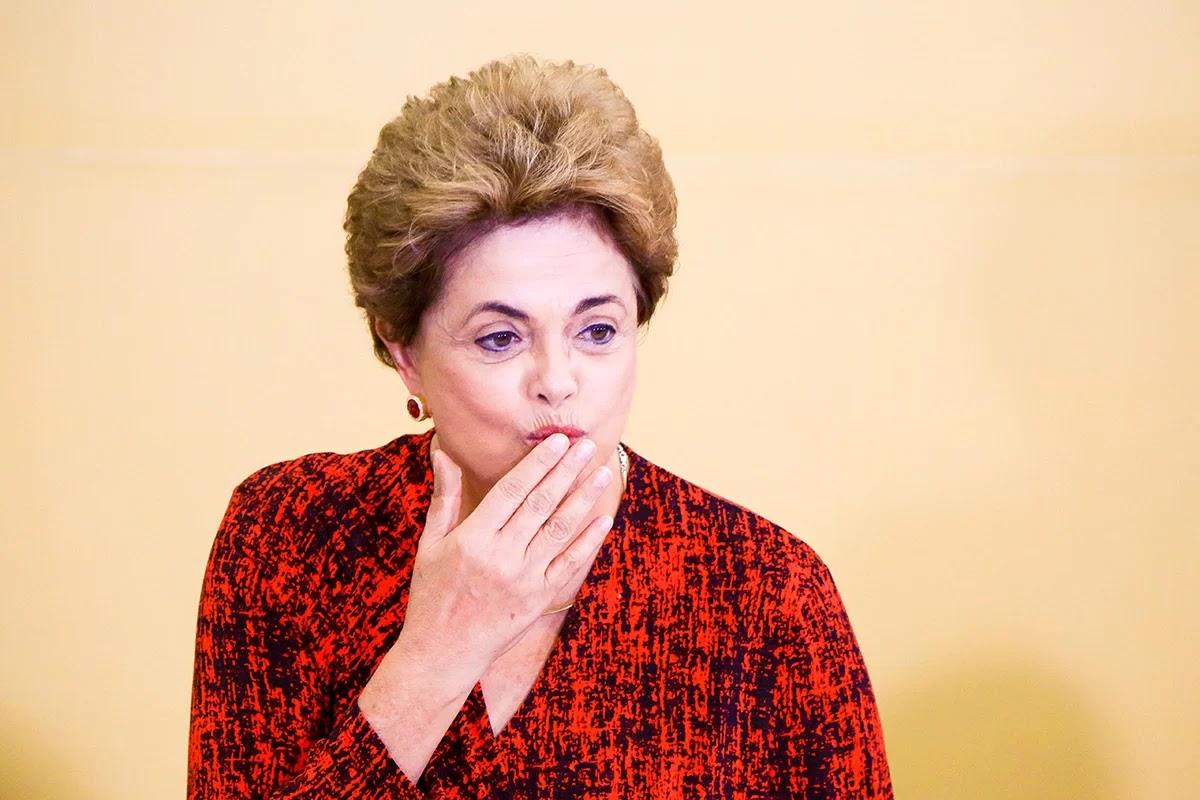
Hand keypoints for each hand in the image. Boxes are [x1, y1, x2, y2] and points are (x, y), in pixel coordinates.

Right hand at [394, 434, 612, 682]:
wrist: (443, 653)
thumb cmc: (432, 593)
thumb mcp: (430, 543)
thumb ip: (444, 496)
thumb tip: (441, 450)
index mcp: (472, 539)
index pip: (511, 490)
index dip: (537, 463)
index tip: (557, 441)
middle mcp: (501, 557)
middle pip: (540, 504)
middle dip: (566, 471)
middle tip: (587, 444)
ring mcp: (523, 579)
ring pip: (559, 530)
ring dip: (583, 498)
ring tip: (601, 472)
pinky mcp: (539, 599)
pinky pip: (569, 565)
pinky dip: (588, 541)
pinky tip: (603, 519)